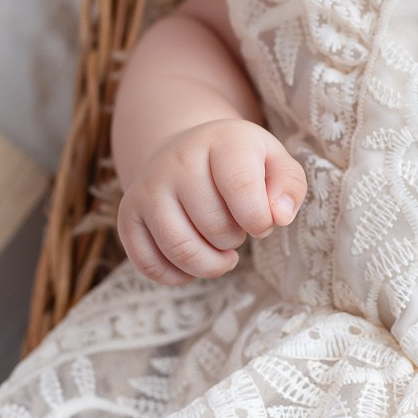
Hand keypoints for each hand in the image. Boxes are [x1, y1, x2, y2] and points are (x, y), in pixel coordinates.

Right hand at [116, 118, 305, 284]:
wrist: (187, 151)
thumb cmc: (240, 163)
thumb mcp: (274, 162)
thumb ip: (289, 186)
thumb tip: (278, 217)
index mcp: (220, 141)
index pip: (243, 191)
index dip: (260, 220)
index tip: (263, 221)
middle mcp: (177, 161)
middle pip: (215, 228)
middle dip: (235, 240)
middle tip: (236, 227)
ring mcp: (147, 189)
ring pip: (181, 251)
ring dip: (211, 264)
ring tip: (222, 251)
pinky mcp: (129, 216)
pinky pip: (150, 265)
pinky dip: (178, 276)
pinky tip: (195, 260)